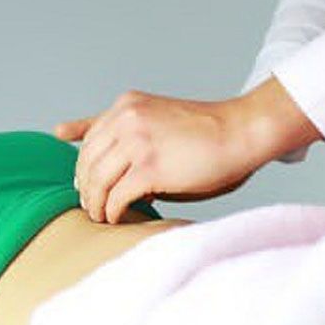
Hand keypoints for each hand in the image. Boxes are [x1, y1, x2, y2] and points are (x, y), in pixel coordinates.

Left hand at [55, 78, 320, 223]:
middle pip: (87, 162)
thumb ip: (129, 139)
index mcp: (127, 106)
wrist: (241, 132)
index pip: (90, 140)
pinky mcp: (149, 168)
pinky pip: (116, 197)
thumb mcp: (160, 124)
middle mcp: (127, 119)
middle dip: (86, 189)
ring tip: (102, 216)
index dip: (83, 168)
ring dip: (96, 204)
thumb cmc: (208, 135)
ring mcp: (136, 142)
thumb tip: (107, 177)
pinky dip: (112, 212)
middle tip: (92, 208)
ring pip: (97, 181)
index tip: (84, 187)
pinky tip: (117, 219)